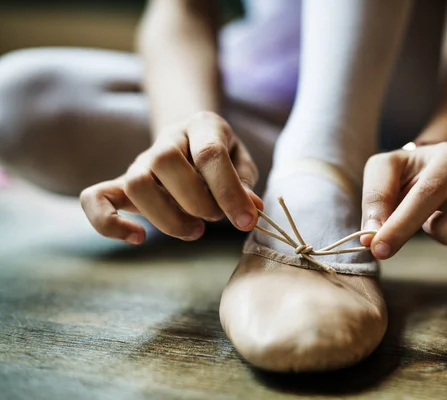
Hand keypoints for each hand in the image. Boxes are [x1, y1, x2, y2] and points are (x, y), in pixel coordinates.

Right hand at [80, 112, 262, 243]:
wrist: (193, 143)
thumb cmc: (223, 160)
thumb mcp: (243, 165)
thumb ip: (244, 184)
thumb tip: (249, 209)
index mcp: (202, 125)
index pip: (209, 153)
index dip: (229, 192)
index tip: (246, 221)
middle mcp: (167, 139)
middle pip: (165, 161)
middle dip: (197, 201)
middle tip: (216, 218)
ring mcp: (141, 160)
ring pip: (136, 182)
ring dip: (167, 217)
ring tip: (194, 230)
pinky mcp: (120, 184)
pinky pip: (95, 199)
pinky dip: (109, 223)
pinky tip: (138, 238)